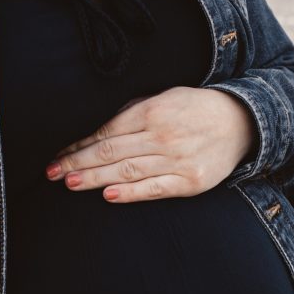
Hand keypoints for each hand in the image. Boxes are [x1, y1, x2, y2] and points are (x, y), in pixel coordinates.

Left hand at [44, 86, 258, 202]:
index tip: (57, 155)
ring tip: (70, 183)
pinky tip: (109, 195)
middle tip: (52, 173)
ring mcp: (177, 160)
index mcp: (152, 111)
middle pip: (111, 151)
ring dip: (95, 178)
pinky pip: (155, 189)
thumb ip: (131, 112)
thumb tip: (95, 130)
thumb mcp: (163, 98)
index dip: (79, 145)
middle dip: (78, 163)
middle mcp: (162, 135)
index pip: (106, 131)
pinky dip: (131, 193)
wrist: (241, 122)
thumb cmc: (194, 110)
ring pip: (127, 170)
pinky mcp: (190, 182)